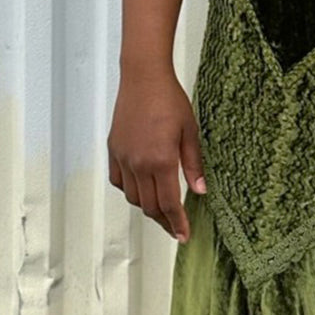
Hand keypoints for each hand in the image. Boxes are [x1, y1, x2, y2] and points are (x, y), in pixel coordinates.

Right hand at [107, 65, 206, 243]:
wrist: (143, 78)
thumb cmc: (170, 101)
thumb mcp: (190, 133)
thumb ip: (194, 165)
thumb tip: (200, 191)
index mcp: (161, 161)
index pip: (169, 204)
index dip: (176, 223)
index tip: (183, 236)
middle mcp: (139, 164)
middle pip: (149, 206)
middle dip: (164, 221)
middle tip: (175, 229)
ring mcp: (123, 158)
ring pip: (133, 197)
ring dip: (148, 207)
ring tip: (162, 209)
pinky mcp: (114, 150)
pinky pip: (119, 181)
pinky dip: (131, 191)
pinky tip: (142, 189)